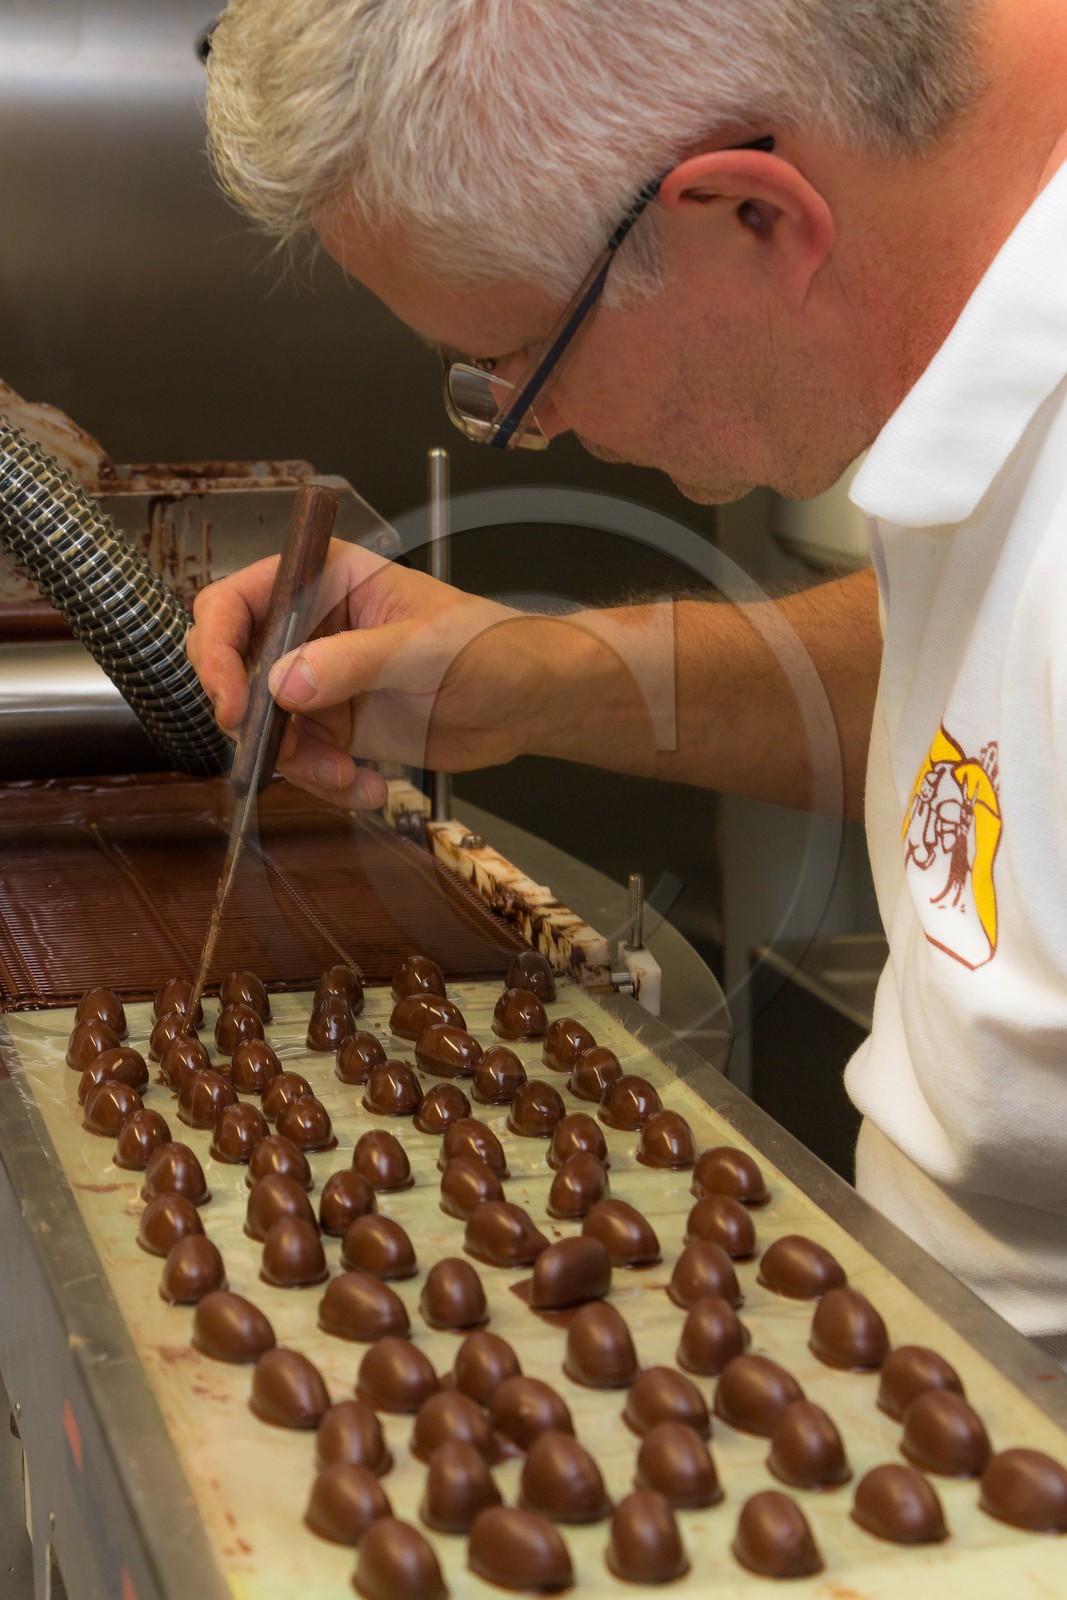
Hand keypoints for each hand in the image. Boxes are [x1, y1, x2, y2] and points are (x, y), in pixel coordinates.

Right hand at [186, 540, 569, 808]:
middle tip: (265, 750)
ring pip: (265, 726)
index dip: (217, 646)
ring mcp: (320, 681)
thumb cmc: (488, 648)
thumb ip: (352, 662)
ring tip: (342, 777)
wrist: (528, 703)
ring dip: (294, 761)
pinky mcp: (337, 728)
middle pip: (233, 665)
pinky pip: (303, 761)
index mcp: (324, 579)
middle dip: (245, 715)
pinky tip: (365, 789)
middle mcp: (310, 627)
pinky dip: (324, 783)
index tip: (231, 699)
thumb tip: (282, 685)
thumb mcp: (422, 649)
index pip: (238, 599)